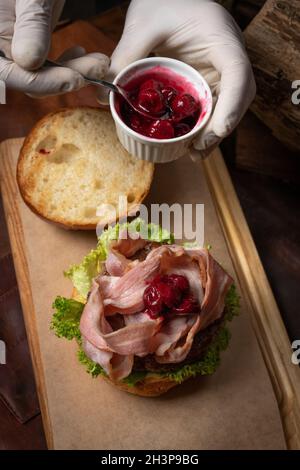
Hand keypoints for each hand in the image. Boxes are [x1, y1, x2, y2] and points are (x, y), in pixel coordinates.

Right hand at [0, 0, 108, 95]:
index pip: (10, 74)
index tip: (74, 78)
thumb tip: (29, 61)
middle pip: (29, 80)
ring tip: (99, 61)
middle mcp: (0, 50)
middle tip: (98, 67)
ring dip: (74, 73)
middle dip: (66, 77)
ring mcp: (14, 50)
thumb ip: (30, 25)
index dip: (42, 82)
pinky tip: (84, 54)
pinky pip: (49, 69)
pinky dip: (69, 66)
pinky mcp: (31, 50)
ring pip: (43, 77)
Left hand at [101, 0, 255, 156]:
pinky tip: (186, 142)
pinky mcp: (207, 81)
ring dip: (212, 133)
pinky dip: (200, 125)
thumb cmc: (162, 1)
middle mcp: (226, 58)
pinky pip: (208, 106)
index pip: (238, 73)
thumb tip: (102, 96)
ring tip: (192, 153)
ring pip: (225, 107)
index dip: (232, 105)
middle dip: (220, 127)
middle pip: (236, 98)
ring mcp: (219, 71)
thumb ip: (126, 56)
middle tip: (197, 149)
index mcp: (221, 38)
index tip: (217, 130)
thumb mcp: (143, 24)